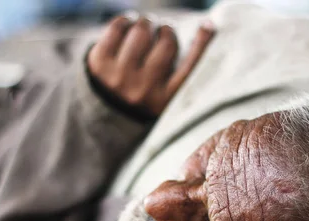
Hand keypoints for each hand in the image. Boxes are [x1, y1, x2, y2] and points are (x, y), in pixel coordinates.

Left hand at [87, 15, 214, 116]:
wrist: (102, 111)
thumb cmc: (142, 94)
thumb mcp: (164, 94)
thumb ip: (181, 69)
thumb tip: (209, 27)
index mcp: (164, 101)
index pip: (189, 67)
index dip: (201, 42)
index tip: (208, 25)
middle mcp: (143, 91)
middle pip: (167, 42)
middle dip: (166, 29)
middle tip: (162, 29)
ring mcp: (119, 78)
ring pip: (142, 31)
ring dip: (146, 23)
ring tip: (145, 26)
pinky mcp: (100, 64)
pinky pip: (118, 27)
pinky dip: (125, 21)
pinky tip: (128, 24)